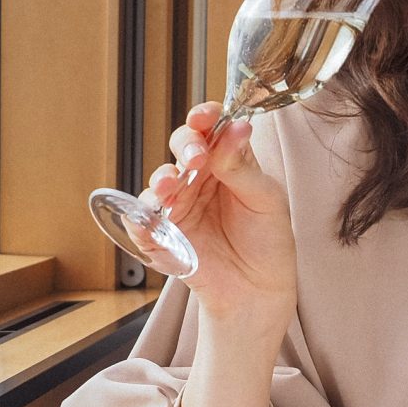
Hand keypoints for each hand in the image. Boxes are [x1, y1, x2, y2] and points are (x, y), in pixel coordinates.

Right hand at [140, 103, 296, 324]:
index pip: (211, 129)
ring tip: (172, 186)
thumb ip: (243, 167)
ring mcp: (179, 205)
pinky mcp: (163, 234)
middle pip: (181, 146)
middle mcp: (199, 178)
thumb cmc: (267, 241)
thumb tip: (236, 127)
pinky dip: (140, 218)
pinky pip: (141, 221)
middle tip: (197, 156)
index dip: (205, 117)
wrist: (259, 290)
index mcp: (226, 162)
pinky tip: (150, 217)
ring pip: (160, 180)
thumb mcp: (265, 199)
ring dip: (163, 178)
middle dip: (186, 145)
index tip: (205, 116)